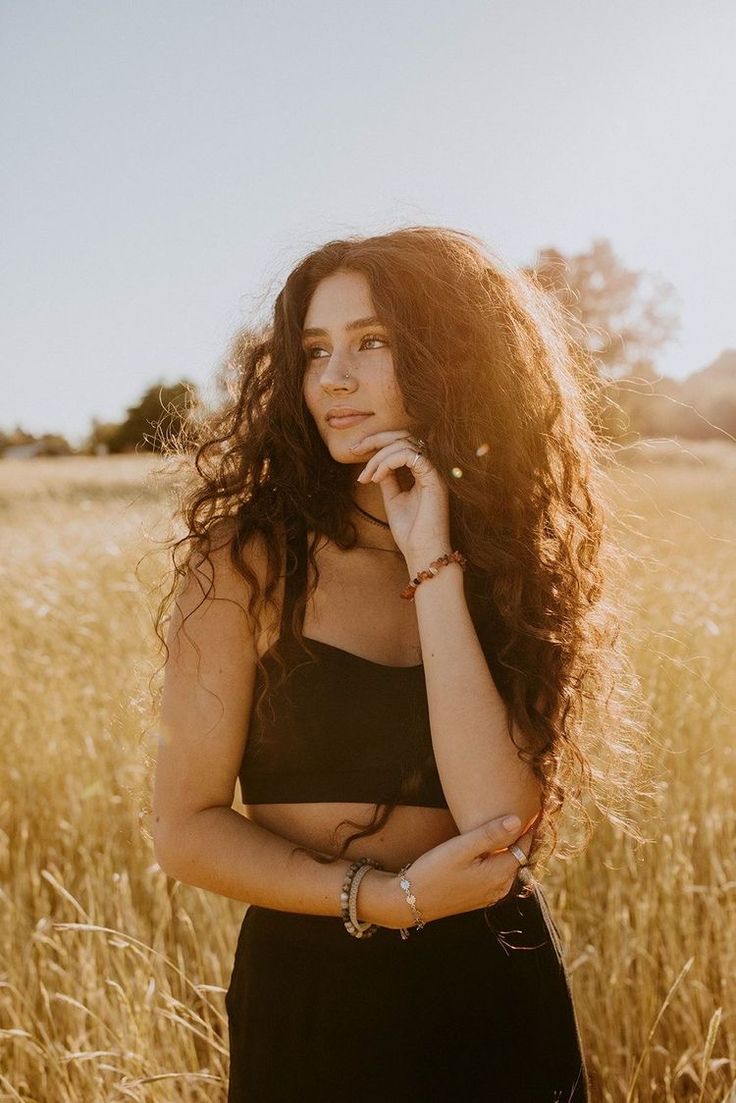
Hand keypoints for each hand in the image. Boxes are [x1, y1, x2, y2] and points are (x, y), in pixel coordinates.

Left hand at [351, 429, 450, 559]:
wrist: (422, 553)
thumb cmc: (410, 532)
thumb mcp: (392, 498)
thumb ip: (387, 478)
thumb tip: (376, 464)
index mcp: (423, 471)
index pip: (402, 443)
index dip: (377, 443)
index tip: (355, 452)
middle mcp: (431, 468)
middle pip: (404, 436)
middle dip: (376, 440)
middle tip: (354, 450)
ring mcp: (435, 473)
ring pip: (405, 444)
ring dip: (379, 456)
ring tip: (367, 476)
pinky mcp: (435, 480)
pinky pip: (411, 456)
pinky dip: (389, 462)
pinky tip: (377, 478)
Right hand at [380, 814, 536, 928]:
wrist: (409, 901)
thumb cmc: (433, 871)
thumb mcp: (460, 849)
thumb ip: (489, 834)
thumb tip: (518, 820)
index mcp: (499, 874)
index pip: (525, 846)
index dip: (529, 827)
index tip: (531, 808)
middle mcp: (500, 888)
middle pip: (519, 857)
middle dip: (520, 837)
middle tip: (521, 811)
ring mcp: (489, 895)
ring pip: (508, 866)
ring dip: (508, 848)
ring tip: (505, 825)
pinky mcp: (478, 897)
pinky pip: (497, 875)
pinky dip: (498, 860)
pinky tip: (487, 848)